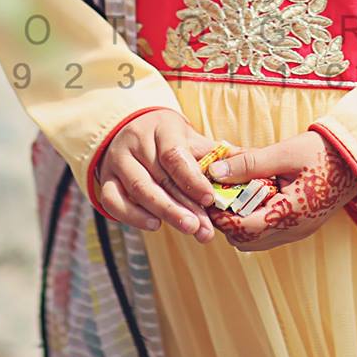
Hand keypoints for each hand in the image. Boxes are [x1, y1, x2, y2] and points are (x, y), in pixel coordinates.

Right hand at [93, 108, 220, 241]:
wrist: (134, 129)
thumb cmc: (170, 139)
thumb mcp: (192, 139)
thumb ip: (217, 154)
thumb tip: (251, 162)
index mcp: (161, 127)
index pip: (174, 154)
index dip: (192, 178)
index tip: (209, 199)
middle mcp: (135, 141)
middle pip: (159, 176)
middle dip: (184, 206)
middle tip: (203, 229)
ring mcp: (117, 160)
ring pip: (138, 189)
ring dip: (165, 212)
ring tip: (188, 229)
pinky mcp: (105, 179)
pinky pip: (113, 201)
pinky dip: (132, 216)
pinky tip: (155, 224)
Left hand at [203, 130, 356, 252]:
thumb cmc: (324, 153)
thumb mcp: (285, 152)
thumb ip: (249, 163)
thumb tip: (216, 171)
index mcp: (290, 214)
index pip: (242, 229)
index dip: (221, 216)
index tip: (209, 198)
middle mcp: (294, 230)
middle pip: (245, 241)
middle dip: (228, 220)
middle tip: (222, 194)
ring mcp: (299, 231)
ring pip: (256, 240)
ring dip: (242, 221)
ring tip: (239, 193)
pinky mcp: (302, 226)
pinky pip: (270, 232)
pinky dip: (256, 219)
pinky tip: (256, 195)